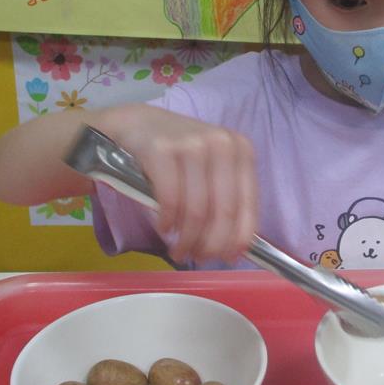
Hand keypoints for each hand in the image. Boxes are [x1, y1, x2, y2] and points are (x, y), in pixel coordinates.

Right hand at [108, 105, 257, 264]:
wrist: (137, 125)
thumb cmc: (179, 156)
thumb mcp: (211, 170)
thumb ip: (226, 201)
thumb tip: (236, 249)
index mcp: (242, 149)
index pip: (246, 205)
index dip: (238, 239)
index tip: (227, 259)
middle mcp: (221, 143)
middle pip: (223, 211)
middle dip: (209, 245)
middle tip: (196, 257)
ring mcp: (192, 144)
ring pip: (196, 210)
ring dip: (186, 239)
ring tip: (178, 249)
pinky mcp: (161, 149)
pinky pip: (169, 200)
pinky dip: (167, 221)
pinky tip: (164, 227)